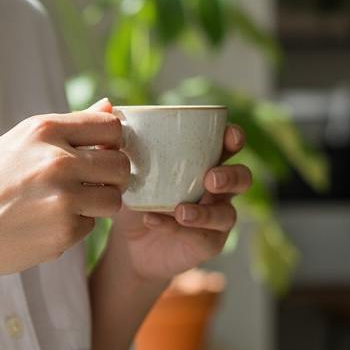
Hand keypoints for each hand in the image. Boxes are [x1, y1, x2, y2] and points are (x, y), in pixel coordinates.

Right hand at [0, 100, 129, 286]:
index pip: (111, 127)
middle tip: (90, 185)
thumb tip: (109, 107)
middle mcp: (58, 160)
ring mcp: (63, 198)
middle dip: (111, 177)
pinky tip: (43, 225)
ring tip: (66, 206)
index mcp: (43, 130)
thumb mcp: (15, 144)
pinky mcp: (63, 232)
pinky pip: (90, 226)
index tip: (99, 154)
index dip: (112, 143)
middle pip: (121, 165)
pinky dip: (73, 227)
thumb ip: (65, 129)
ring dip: (97, 205)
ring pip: (113, 199)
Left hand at [104, 107, 251, 281]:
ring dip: (205, 211)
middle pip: (242, 178)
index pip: (229, 146)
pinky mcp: (208, 244)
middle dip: (230, 176)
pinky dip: (178, 229)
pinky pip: (202, 237)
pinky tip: (154, 220)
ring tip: (180, 210)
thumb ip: (115, 142)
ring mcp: (216, 219)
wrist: (128, 244)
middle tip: (210, 178)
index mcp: (204, 163)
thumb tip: (107, 104)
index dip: (234, 138)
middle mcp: (217, 190)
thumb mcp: (122, 171)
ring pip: (226, 214)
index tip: (229, 135)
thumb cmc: (134, 198)